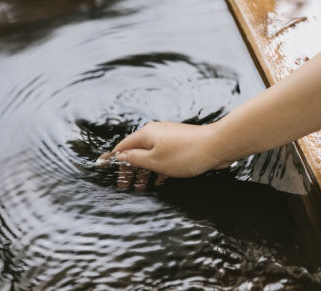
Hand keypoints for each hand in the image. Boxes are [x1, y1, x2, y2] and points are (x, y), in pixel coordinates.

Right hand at [112, 121, 230, 177]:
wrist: (217, 146)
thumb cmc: (186, 153)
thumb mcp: (155, 160)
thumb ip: (135, 159)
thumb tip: (121, 156)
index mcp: (146, 134)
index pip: (123, 146)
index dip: (113, 158)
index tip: (103, 167)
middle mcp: (156, 133)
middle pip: (136, 151)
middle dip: (129, 169)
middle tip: (124, 186)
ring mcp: (170, 138)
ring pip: (151, 156)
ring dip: (145, 171)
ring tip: (140, 187)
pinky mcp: (181, 145)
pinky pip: (164, 157)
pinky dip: (159, 169)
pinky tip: (159, 181)